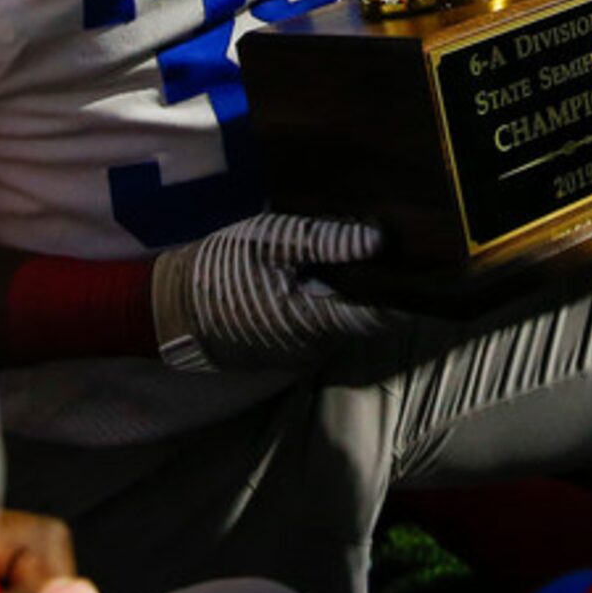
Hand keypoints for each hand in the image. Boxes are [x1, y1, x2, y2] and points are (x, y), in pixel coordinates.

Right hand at [150, 213, 386, 370]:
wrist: (174, 307)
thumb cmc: (223, 268)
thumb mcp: (273, 241)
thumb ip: (328, 241)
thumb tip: (380, 239)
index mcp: (320, 317)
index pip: (386, 312)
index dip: (404, 286)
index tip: (417, 257)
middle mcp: (319, 344)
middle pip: (369, 316)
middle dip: (380, 284)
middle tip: (386, 242)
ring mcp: (303, 352)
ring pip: (347, 322)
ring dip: (354, 293)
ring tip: (356, 252)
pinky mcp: (289, 351)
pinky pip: (324, 327)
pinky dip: (331, 303)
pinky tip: (325, 273)